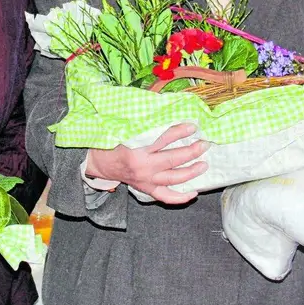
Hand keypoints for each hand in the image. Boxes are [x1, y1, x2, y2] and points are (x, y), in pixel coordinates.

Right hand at [85, 122, 209, 203]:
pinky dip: (181, 197)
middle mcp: (143, 166)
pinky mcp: (146, 189)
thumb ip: (145, 120)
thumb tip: (166, 107)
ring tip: (203, 165)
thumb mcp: (124, 128)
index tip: (193, 127)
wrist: (98, 162)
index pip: (163, 138)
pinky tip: (194, 192)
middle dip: (192, 152)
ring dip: (191, 172)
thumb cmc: (111, 142)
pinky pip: (166, 197)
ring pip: (173, 179)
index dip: (180, 132)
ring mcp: (145, 180)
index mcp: (136, 148)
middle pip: (173, 159)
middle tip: (204, 145)